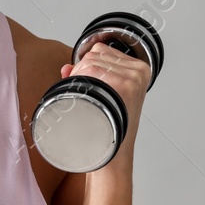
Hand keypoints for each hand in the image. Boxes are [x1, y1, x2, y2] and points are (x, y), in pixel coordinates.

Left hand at [61, 41, 150, 169]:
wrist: (112, 154)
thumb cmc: (108, 126)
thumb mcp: (104, 97)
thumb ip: (87, 77)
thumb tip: (66, 68)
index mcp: (139, 69)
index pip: (101, 50)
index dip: (85, 65)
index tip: (87, 85)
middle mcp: (138, 71)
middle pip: (94, 54)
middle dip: (80, 72)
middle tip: (84, 95)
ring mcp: (133, 77)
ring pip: (90, 60)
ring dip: (79, 78)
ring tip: (88, 99)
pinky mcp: (125, 85)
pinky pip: (92, 69)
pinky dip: (80, 81)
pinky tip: (89, 99)